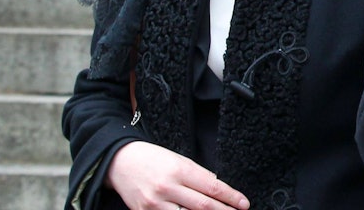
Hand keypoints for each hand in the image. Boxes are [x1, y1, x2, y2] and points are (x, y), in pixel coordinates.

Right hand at [105, 141, 248, 209]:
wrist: (119, 162)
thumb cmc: (152, 159)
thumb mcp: (178, 160)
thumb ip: (197, 175)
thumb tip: (218, 191)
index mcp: (179, 169)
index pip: (212, 187)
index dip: (231, 197)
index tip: (244, 204)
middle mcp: (168, 187)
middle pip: (203, 206)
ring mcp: (155, 203)